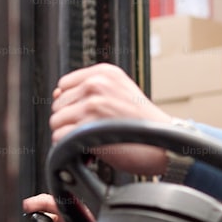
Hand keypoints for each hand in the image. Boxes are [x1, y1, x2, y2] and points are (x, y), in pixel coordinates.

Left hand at [49, 62, 170, 174]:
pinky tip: (89, 148)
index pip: (64, 84)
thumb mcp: (123, 93)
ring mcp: (92, 105)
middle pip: (58, 104)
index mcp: (105, 73)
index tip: (87, 115)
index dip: (73, 103)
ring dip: (70, 135)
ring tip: (92, 139)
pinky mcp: (87, 127)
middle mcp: (97, 84)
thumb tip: (56, 95)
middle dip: (71, 121)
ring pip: (56, 121)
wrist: (165, 144)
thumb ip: (93, 89)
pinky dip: (70, 147)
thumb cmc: (145, 125)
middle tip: (94, 131)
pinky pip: (59, 138)